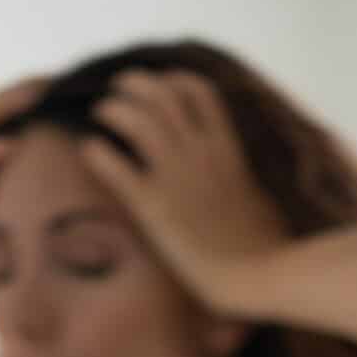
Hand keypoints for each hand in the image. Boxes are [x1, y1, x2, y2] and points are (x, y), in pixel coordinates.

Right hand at [0, 75, 51, 314]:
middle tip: (58, 79)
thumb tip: (100, 214)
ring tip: (34, 98)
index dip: (38, 96)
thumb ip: (49, 213)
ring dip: (5, 107)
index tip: (72, 85)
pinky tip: (9, 145)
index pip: (13, 116)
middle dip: (25, 89)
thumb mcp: (26, 232)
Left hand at [80, 68, 290, 313]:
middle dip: (137, 84)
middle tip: (119, 88)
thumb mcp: (261, 204)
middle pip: (163, 95)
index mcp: (227, 149)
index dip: (175, 81)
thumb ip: (246, 189)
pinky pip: (117, 167)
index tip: (162, 83)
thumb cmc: (267, 250)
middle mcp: (200, 153)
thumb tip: (248, 197)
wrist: (257, 276)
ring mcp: (176, 177)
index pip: (200, 93)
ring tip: (101, 111)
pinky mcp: (153, 207)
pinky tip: (89, 151)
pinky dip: (99, 153)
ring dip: (114, 108)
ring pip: (137, 120)